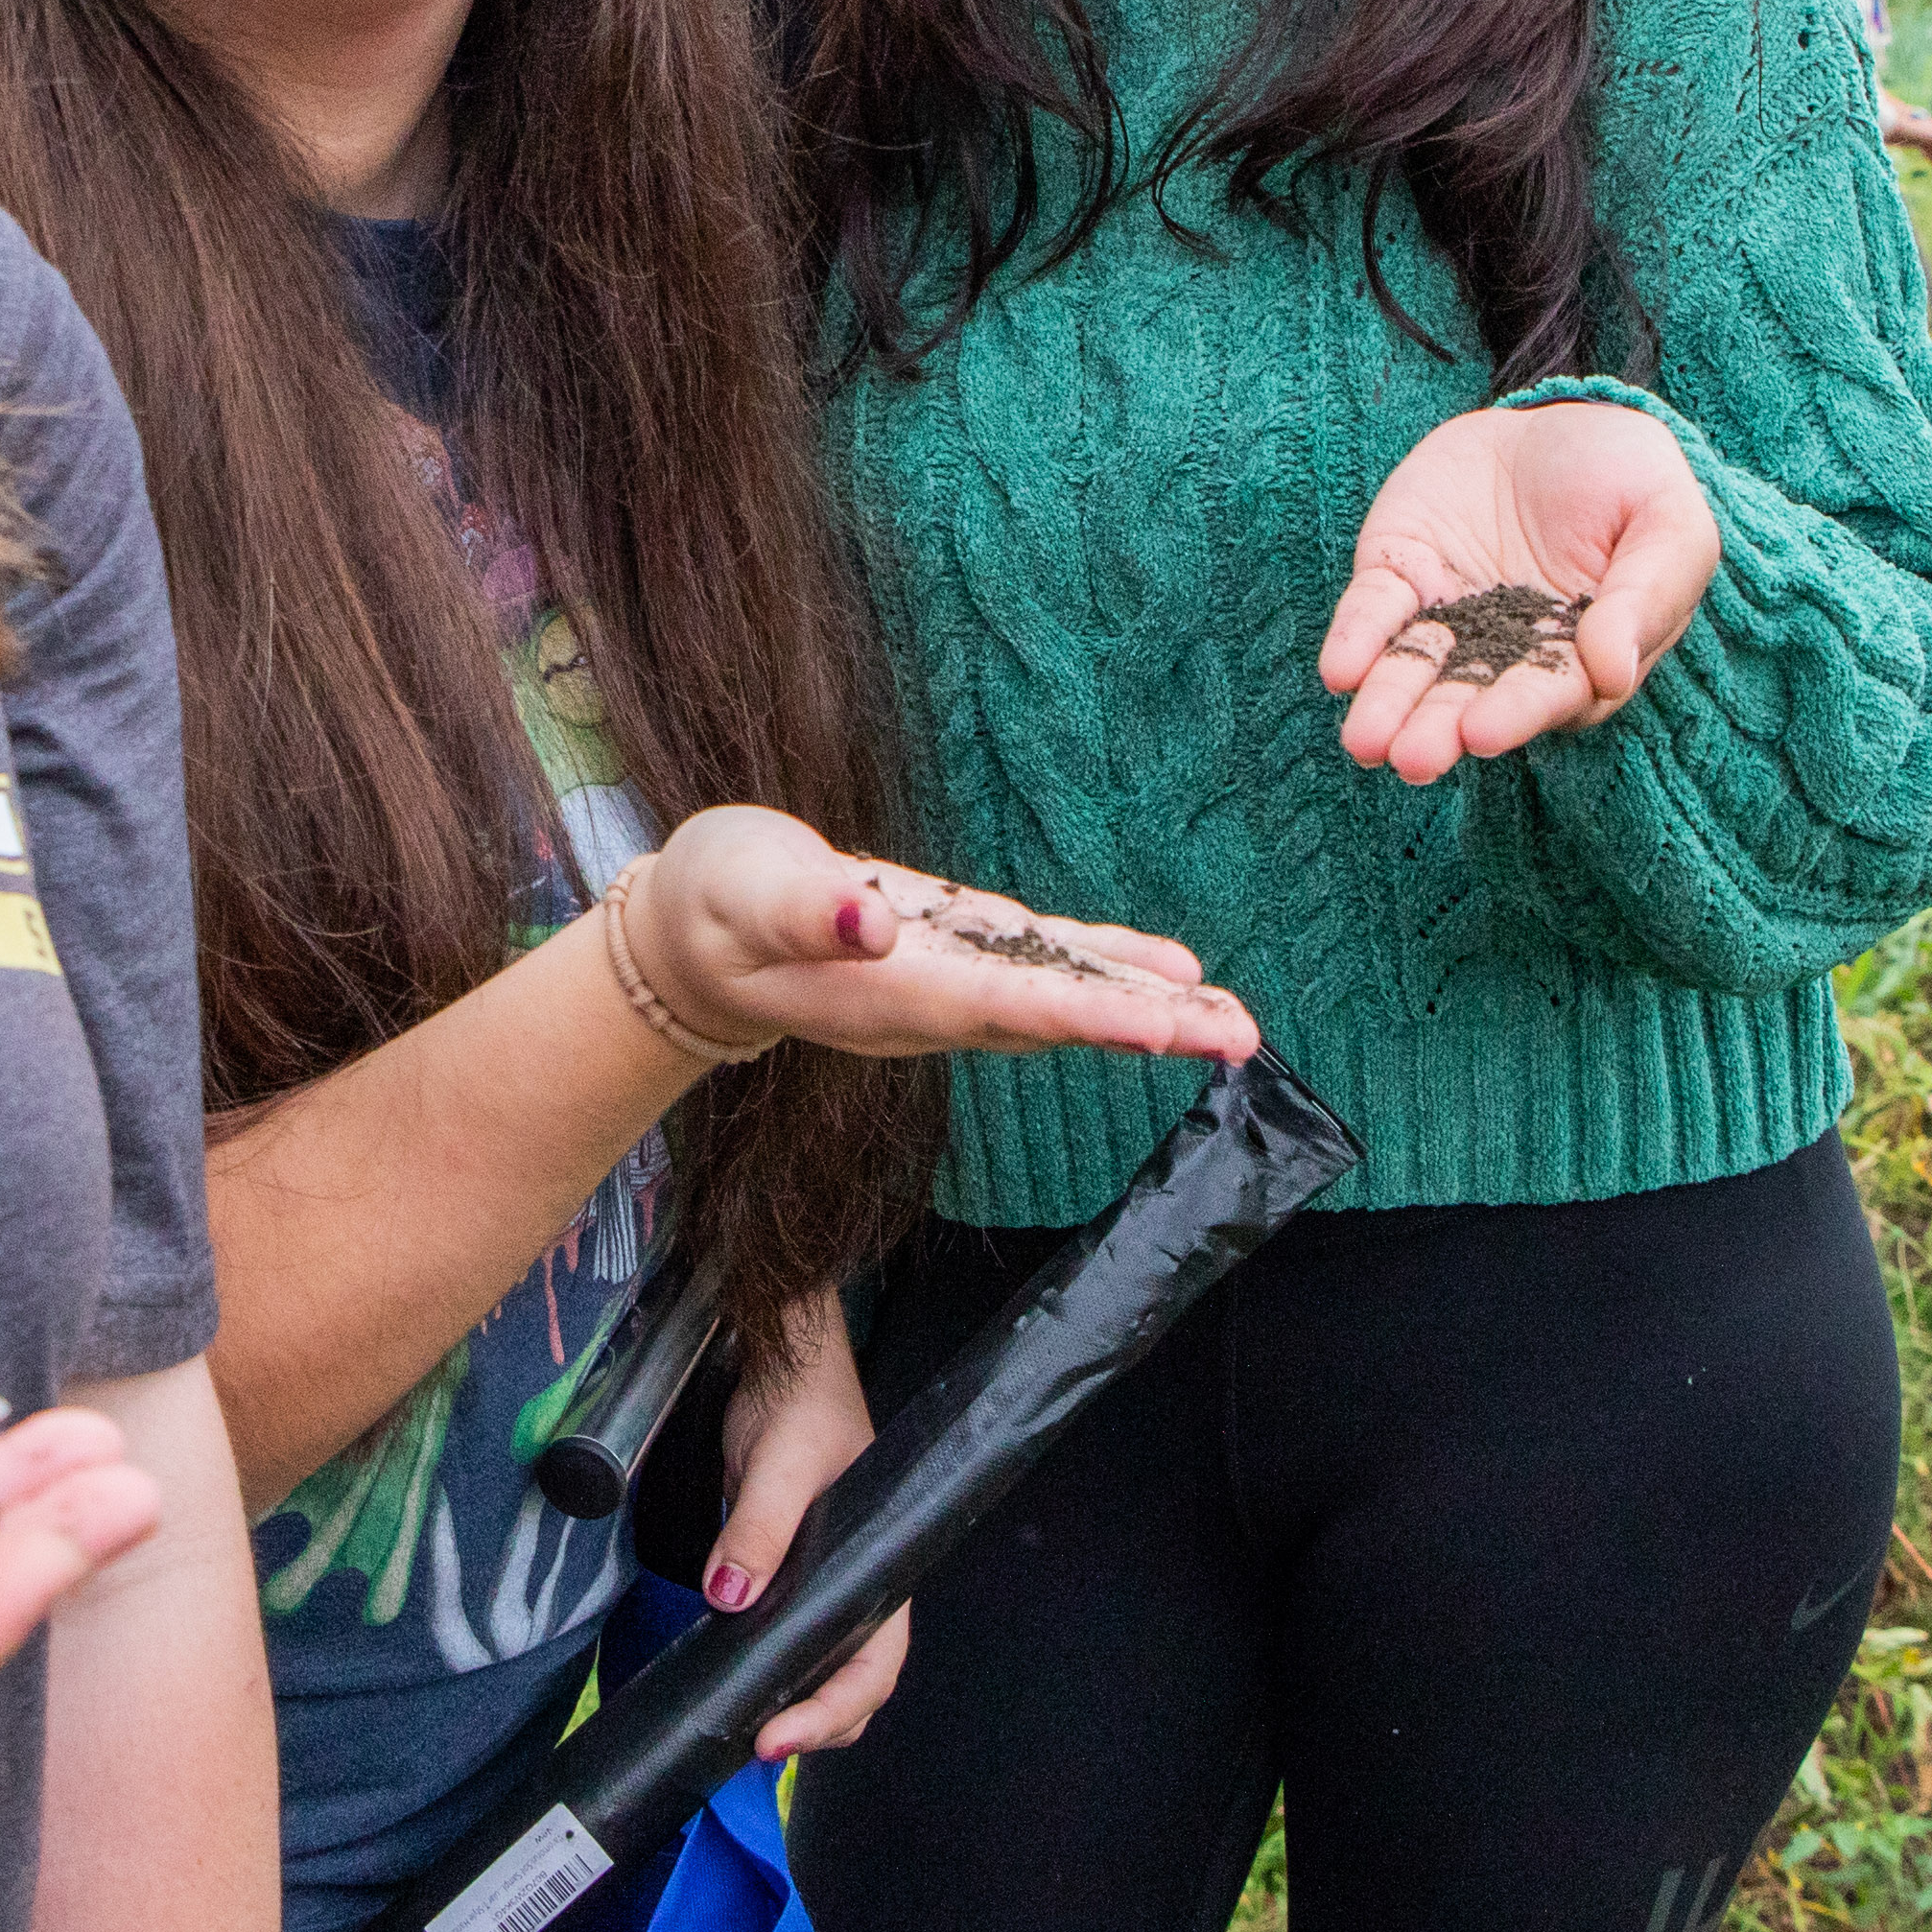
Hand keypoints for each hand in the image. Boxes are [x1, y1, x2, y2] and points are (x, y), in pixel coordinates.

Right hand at [625, 805, 1255, 1068]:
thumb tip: (874, 922)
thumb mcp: (743, 893)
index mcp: (890, 994)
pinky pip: (1049, 966)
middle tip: (1240, 1037)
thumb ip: (807, 913)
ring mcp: (951, 984)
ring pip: (1065, 1001)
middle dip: (1147, 1027)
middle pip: (1056, 1020)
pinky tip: (1170, 972)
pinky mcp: (957, 953)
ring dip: (1148, 1009)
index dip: (1085, 1014)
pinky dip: (1110, 968)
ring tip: (1232, 1020)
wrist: (692, 944)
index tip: (1161, 1028)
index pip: (1003, 1008)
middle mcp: (935, 1004)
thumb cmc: (711, 909)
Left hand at [703, 1298, 909, 1758]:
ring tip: (743, 1732)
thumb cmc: (801, 1404)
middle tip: (756, 1746)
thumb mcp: (781, 1462)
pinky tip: (735, 1687)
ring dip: (795, 1705)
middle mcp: (859, 1583)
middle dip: (818, 1726)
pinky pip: (788, 1638)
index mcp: (880, 1564)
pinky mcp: (787, 1573)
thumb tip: (730, 1597)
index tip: (778, 1737)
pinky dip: (769, 1672)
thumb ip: (758, 1528)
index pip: (875, 1663)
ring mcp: (823, 1581)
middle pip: (857, 1682)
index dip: (833, 1711)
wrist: (780, 1364)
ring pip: (824, 1667)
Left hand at [1317, 398, 1723, 784]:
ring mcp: (1449, 614)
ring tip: (1364, 742)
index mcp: (1580, 656)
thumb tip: (1613, 672)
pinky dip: (1355, 639)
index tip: (1483, 732)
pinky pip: (1374, 610)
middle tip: (1411, 759)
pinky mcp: (1401, 571)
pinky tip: (1339, 670)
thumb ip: (1645, 597)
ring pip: (1413, 668)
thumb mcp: (1669, 526)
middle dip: (1438, 728)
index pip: (1546, 694)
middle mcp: (1506, 651)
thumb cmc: (1634, 482)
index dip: (1516, 712)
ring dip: (1387, 703)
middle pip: (1468, 698)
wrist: (1569, 415)